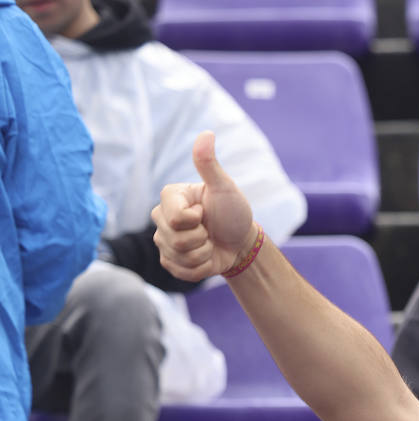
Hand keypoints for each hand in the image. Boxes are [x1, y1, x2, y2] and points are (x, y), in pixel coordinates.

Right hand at [151, 131, 257, 283]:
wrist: (240, 242)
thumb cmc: (233, 211)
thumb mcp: (224, 188)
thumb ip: (209, 164)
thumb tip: (206, 133)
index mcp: (170, 198)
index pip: (176, 218)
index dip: (196, 220)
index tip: (205, 212)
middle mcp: (161, 219)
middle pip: (176, 240)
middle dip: (202, 239)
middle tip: (209, 229)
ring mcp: (163, 242)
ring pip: (180, 257)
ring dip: (204, 253)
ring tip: (209, 242)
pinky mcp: (170, 262)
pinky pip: (183, 272)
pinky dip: (201, 268)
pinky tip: (206, 256)